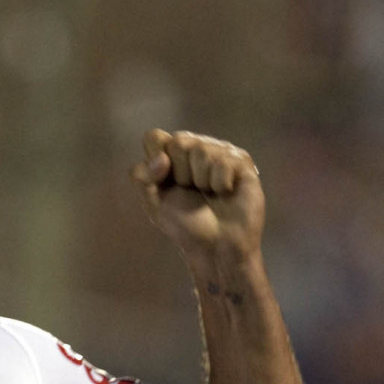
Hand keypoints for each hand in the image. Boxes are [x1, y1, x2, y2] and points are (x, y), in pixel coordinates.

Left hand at [130, 129, 264, 262]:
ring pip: (202, 151)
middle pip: (179, 142)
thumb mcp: (153, 202)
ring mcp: (219, 152)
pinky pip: (224, 162)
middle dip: (180, 174)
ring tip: (209, 193)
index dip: (155, 161)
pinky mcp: (241, 161)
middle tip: (191, 191)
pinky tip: (226, 192)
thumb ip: (142, 177)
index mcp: (170, 156)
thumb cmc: (184, 224)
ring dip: (201, 181)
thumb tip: (162, 158)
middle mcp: (195, 148)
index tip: (162, 182)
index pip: (154, 137)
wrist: (215, 246)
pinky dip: (220, 183)